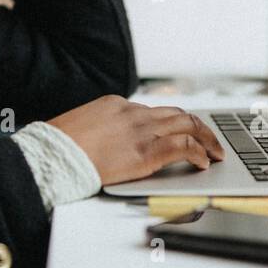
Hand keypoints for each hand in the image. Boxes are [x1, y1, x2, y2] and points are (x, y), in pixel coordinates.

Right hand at [47, 95, 225, 184]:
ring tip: (216, 152)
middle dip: (198, 126)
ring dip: (207, 139)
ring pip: (188, 125)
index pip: (153, 111)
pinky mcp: (146, 152)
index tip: (180, 132)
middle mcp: (133, 112)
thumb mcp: (81, 128)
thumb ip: (102, 130)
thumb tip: (109, 143)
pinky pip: (184, 147)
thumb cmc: (58, 147)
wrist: (51, 155)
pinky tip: (204, 162)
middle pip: (177, 114)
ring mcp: (141, 130)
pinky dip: (200, 153)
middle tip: (210, 140)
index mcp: (116, 104)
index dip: (172, 123)